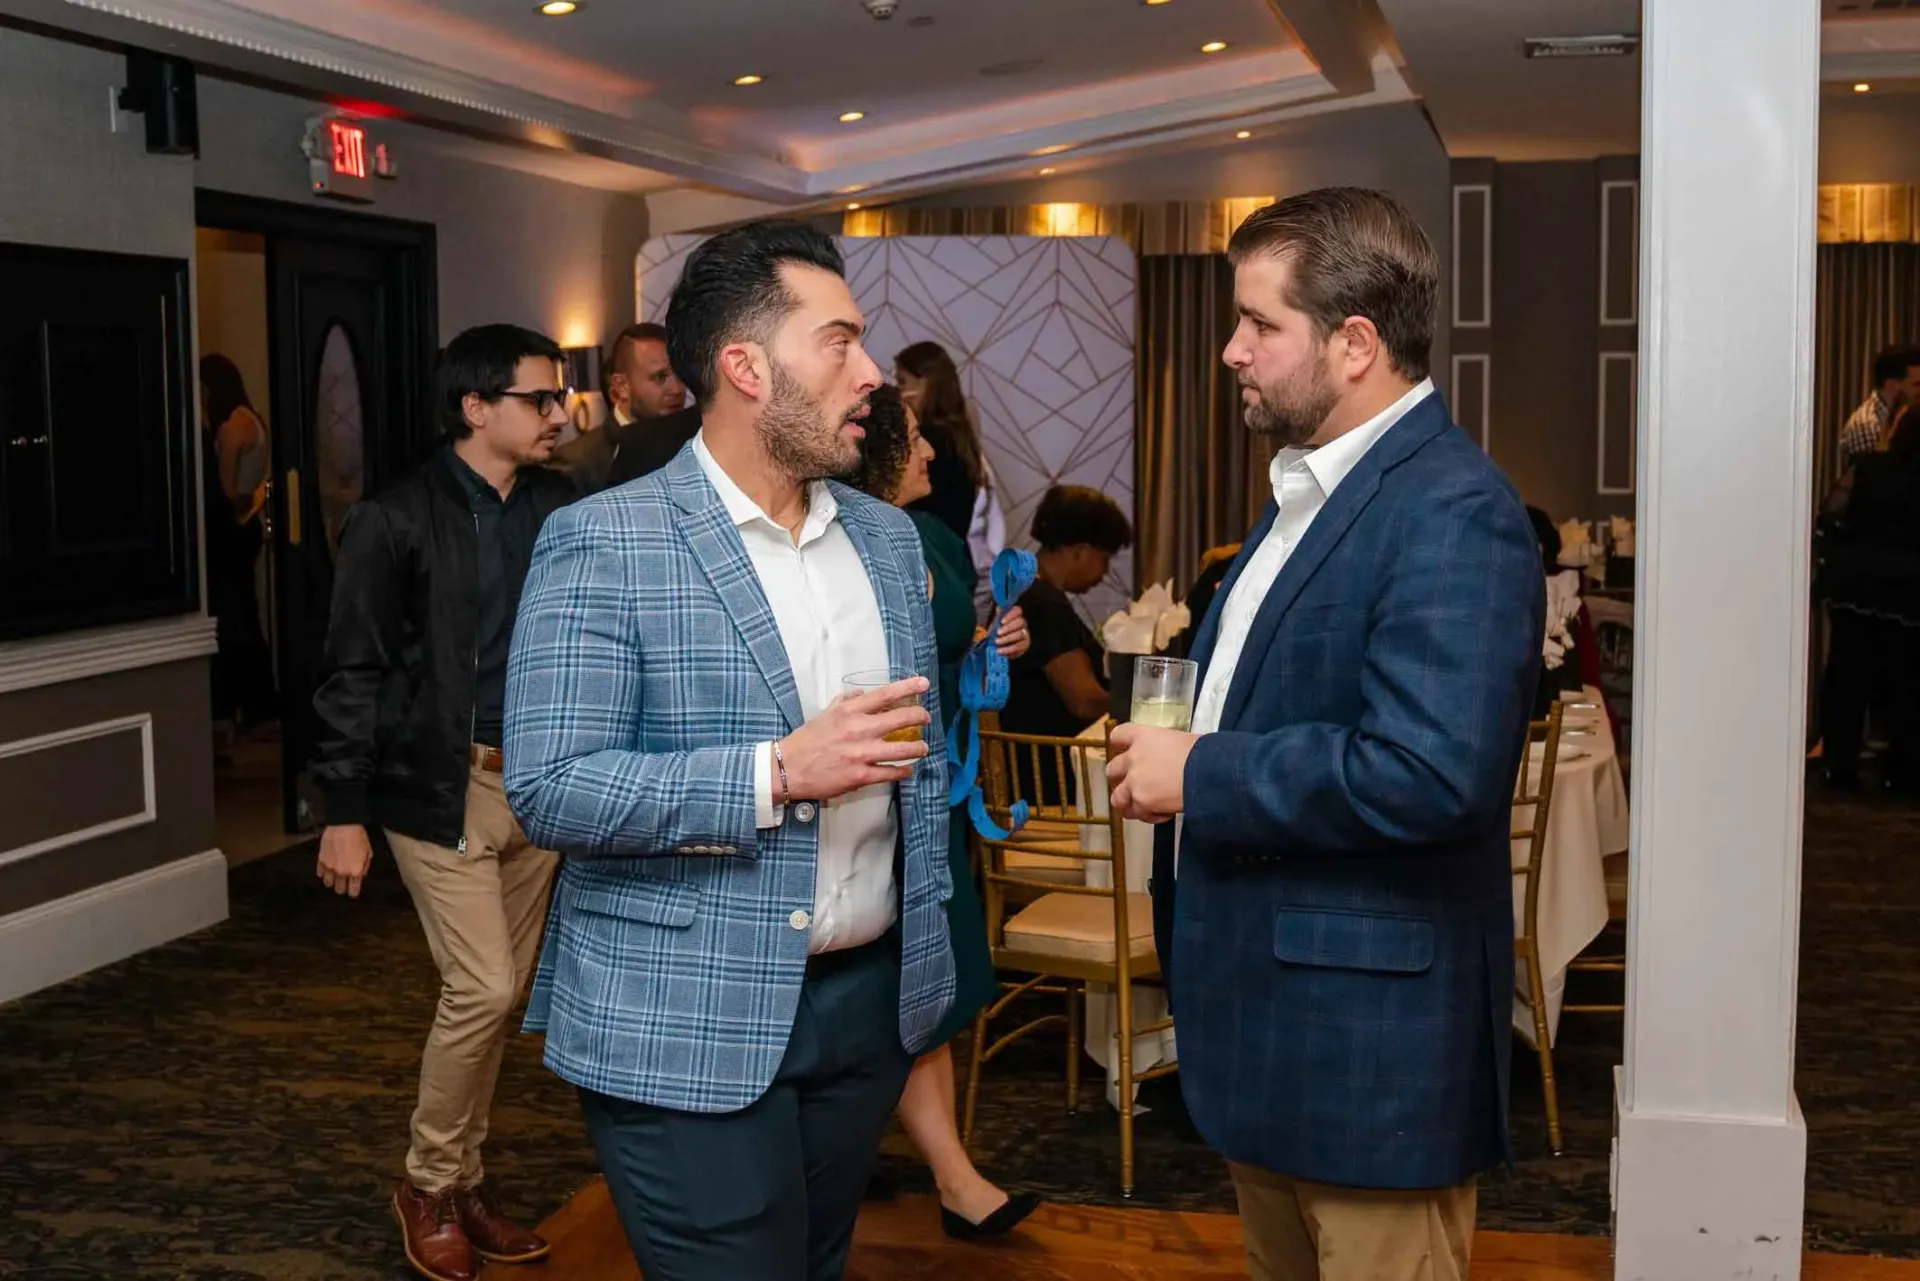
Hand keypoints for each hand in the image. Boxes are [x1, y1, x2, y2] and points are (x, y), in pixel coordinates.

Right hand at [317, 824, 373, 897]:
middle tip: (344, 884)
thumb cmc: (358, 836)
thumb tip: (360, 874)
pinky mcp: (320, 860)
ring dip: (332, 881)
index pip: (353, 891)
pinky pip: (320, 873)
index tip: (353, 891)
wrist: (344, 825)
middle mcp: (341, 872)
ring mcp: (329, 867)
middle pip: (339, 889)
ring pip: (327, 883)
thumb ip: (364, 866)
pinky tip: (327, 869)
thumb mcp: (368, 852)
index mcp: (355, 871)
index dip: (353, 892)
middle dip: (342, 888)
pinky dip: (323, 873)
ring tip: (335, 877)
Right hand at [779, 676, 931, 801]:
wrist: (788, 768)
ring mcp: (861, 754)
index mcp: (849, 712)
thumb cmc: (806, 741)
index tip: (923, 684)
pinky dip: (903, 771)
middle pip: (901, 719)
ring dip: (917, 748)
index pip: (885, 695)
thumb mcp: (825, 714)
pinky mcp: (860, 776)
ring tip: (923, 747)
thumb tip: (863, 694)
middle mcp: (858, 730)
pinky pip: (890, 772)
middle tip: (925, 718)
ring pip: (902, 749)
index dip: (908, 687)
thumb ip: (846, 702)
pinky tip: (907, 769)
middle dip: (919, 717)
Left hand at [993, 606, 1029, 659]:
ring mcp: (1025, 634)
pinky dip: (1007, 649)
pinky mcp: (1025, 645)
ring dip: (1007, 638)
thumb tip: (998, 607)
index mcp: (1015, 616)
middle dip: (1008, 627)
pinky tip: (999, 650)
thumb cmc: (997, 634)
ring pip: (1020, 634)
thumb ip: (998, 616)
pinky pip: (1018, 646)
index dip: (1010, 615)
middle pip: (1020, 622)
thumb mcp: (995, 624)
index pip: (1017, 610)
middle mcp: (1023, 623)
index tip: (1001, 621)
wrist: (999, 648)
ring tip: (997, 642)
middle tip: (998, 633)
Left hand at [1106, 724, 1198, 823]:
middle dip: (1121, 779)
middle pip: (1112, 769)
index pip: (1118, 736)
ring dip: (1129, 803)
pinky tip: (1163, 813)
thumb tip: (1171, 756)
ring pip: (1117, 797)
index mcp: (1143, 736)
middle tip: (1136, 785)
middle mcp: (1133, 758)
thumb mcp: (1182, 741)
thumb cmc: (1204, 753)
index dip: (1120, 746)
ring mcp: (1134, 781)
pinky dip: (1148, 816)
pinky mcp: (1141, 802)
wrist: (1209, 773)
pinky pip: (1137, 814)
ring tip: (1144, 807)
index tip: (1125, 752)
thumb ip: (1165, 748)